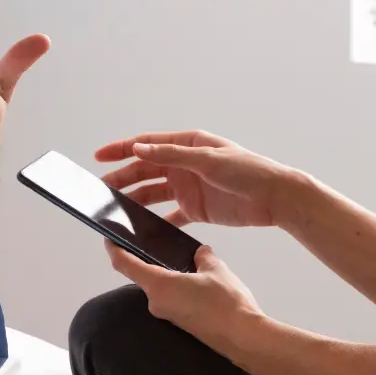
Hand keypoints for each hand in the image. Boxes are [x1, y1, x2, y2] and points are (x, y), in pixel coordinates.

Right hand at [97, 130, 296, 228]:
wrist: (276, 198)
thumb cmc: (247, 171)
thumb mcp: (207, 160)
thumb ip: (171, 155)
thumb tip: (139, 149)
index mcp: (187, 144)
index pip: (147, 145)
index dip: (122, 149)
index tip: (99, 156)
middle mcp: (184, 164)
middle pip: (146, 171)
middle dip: (123, 178)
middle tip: (102, 190)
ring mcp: (189, 187)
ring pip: (154, 194)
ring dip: (136, 201)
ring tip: (116, 211)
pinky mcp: (196, 209)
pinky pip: (170, 216)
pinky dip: (156, 222)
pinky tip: (143, 230)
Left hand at [105, 241, 265, 366]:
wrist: (245, 338)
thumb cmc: (227, 304)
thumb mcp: (215, 268)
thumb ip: (203, 256)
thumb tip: (200, 253)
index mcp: (159, 285)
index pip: (124, 264)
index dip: (114, 248)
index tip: (109, 237)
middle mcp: (157, 302)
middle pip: (142, 275)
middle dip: (150, 259)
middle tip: (160, 242)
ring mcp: (168, 315)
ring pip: (159, 288)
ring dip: (168, 274)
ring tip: (188, 261)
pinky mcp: (180, 323)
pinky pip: (171, 299)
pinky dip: (177, 287)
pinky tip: (196, 282)